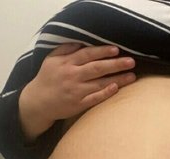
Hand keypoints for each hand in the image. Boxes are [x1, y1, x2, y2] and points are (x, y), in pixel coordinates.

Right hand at [19, 44, 135, 138]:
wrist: (38, 102)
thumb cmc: (47, 79)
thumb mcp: (51, 60)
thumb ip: (66, 49)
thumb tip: (81, 42)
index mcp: (67, 63)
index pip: (88, 55)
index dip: (103, 52)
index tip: (116, 49)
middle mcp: (72, 76)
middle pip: (97, 68)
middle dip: (115, 64)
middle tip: (131, 61)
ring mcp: (76, 91)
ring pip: (99, 84)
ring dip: (117, 80)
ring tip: (132, 76)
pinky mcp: (78, 105)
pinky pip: (94, 99)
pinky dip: (105, 93)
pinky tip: (116, 88)